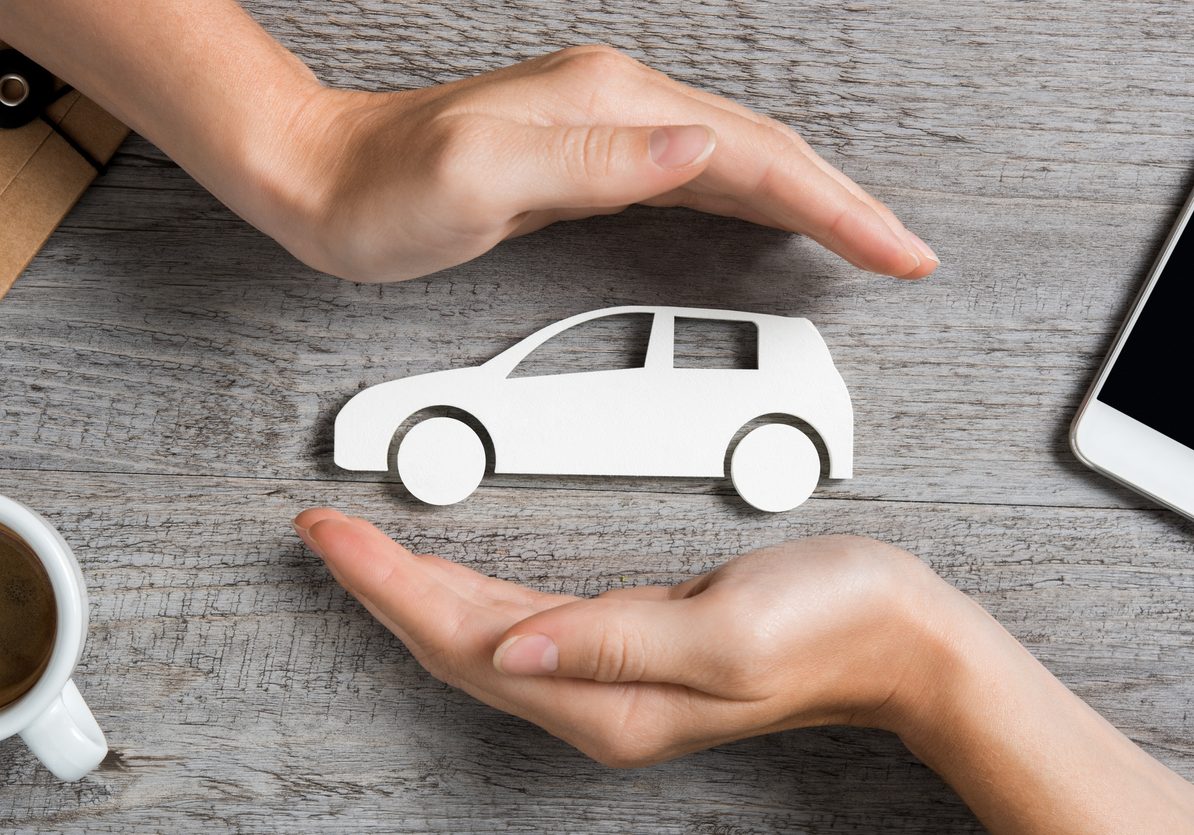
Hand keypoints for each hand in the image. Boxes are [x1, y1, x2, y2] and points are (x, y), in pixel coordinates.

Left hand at [276, 46, 939, 281]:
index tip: (892, 246)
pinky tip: (765, 220)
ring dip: (807, 202)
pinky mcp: (589, 163)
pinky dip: (748, 203)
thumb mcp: (480, 174)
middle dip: (843, 202)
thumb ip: (595, 160)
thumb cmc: (382, 190)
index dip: (833, 205)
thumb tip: (701, 151)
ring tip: (861, 237)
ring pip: (737, 165)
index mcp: (611, 107)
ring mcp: (606, 132)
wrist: (319, 178)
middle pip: (763, 152)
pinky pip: (696, 181)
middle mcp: (619, 107)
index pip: (754, 156)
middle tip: (903, 249)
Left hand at [292, 508, 941, 765]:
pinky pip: (517, 620)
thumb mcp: (729, 632)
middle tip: (325, 531)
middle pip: (454, 642)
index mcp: (609, 701)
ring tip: (361, 549)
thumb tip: (514, 647)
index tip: (336, 537)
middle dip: (382, 586)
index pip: (464, 642)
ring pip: (478, 633)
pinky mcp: (625, 645)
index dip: (389, 588)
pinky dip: (465, 591)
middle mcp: (596, 699)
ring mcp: (608, 676)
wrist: (898, 636)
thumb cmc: (834, 625)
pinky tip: (445, 575)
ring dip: (413, 590)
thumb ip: (615, 642)